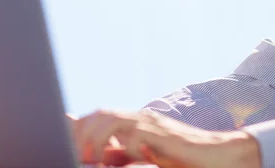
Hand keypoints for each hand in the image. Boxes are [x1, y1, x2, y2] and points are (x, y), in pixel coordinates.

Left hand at [72, 109, 261, 167]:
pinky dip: (123, 146)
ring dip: (97, 137)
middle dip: (82, 131)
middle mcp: (141, 119)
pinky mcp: (163, 135)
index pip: (98, 117)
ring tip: (90, 157)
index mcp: (133, 124)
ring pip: (114, 119)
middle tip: (76, 154)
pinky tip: (119, 160)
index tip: (60, 138)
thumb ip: (119, 153)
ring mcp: (152, 125)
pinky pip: (137, 135)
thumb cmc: (180, 157)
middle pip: (102, 114)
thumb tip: (94, 156)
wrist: (215, 155)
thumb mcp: (143, 156)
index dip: (77, 126)